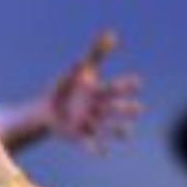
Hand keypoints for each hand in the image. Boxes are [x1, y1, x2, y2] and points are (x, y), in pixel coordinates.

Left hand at [43, 31, 141, 153]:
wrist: (47, 110)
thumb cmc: (69, 87)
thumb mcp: (81, 69)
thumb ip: (96, 52)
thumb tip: (111, 33)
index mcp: (101, 93)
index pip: (117, 88)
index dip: (127, 86)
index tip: (137, 82)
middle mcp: (100, 110)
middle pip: (117, 109)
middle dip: (127, 109)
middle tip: (138, 109)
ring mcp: (92, 124)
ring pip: (109, 129)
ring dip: (118, 132)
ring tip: (127, 135)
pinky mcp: (80, 136)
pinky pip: (90, 144)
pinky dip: (95, 148)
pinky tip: (101, 153)